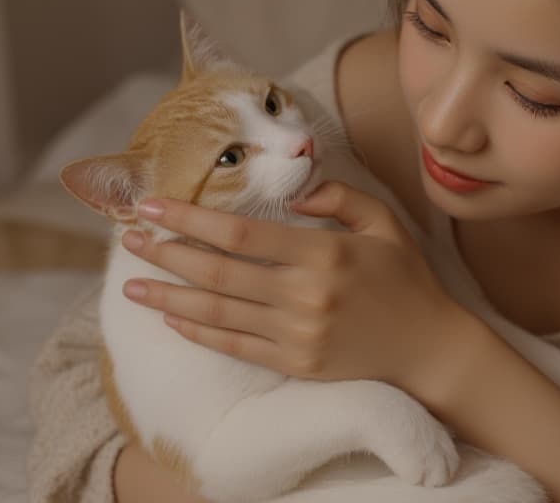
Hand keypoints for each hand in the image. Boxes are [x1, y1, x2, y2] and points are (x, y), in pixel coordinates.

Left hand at [119, 181, 469, 392]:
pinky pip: (235, 346)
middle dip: (166, 253)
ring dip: (168, 295)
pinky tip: (172, 316)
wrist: (430, 349)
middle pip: (218, 272)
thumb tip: (291, 195)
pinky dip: (199, 331)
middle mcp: (305, 295)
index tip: (154, 206)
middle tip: (130, 237)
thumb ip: (340, 198)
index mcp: (324, 253)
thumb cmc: (406, 280)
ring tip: (131, 283)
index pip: (241, 234)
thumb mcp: (384, 224)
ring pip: (217, 311)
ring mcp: (298, 334)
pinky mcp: (296, 364)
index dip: (190, 219)